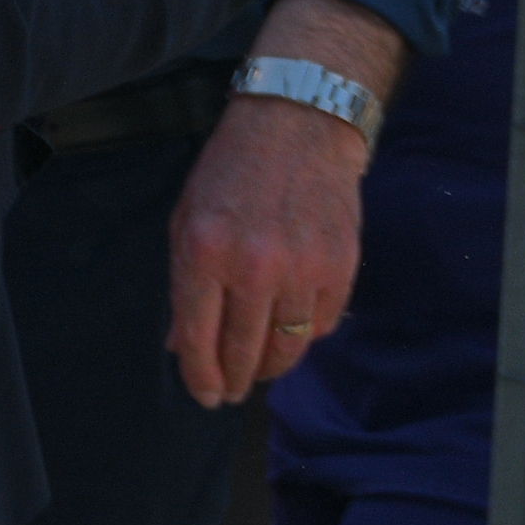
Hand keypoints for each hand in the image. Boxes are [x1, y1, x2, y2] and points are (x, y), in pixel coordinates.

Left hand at [174, 0, 396, 404]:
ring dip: (271, 366)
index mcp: (203, 253)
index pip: (198, 337)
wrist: (297, 129)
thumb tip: (182, 345)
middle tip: (230, 391)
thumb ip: (184, 286)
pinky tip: (291, 330)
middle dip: (234, 380)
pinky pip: (321, 324)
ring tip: (258, 369)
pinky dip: (305, 335)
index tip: (205, 395)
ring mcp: (302, 268)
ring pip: (288, 346)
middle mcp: (253, 265)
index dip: (200, 376)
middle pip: (244, 350)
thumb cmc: (230, 174)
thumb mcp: (186, 222)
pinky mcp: (341, 267)